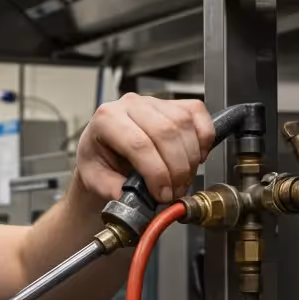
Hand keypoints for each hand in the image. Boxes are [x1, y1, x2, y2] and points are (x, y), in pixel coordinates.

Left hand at [75, 94, 215, 204]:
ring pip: (183, 124)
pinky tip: (196, 157)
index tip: (162, 194)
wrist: (104, 152)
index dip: (156, 172)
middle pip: (165, 133)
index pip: (138, 143)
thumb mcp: (95, 180)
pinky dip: (204, 138)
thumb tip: (133, 198)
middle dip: (176, 169)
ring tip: (182, 181)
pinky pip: (197, 114)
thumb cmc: (100, 162)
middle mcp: (130, 104)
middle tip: (174, 192)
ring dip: (190, 159)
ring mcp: (154, 101)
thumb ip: (112, 189)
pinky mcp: (173, 103)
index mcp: (106, 119)